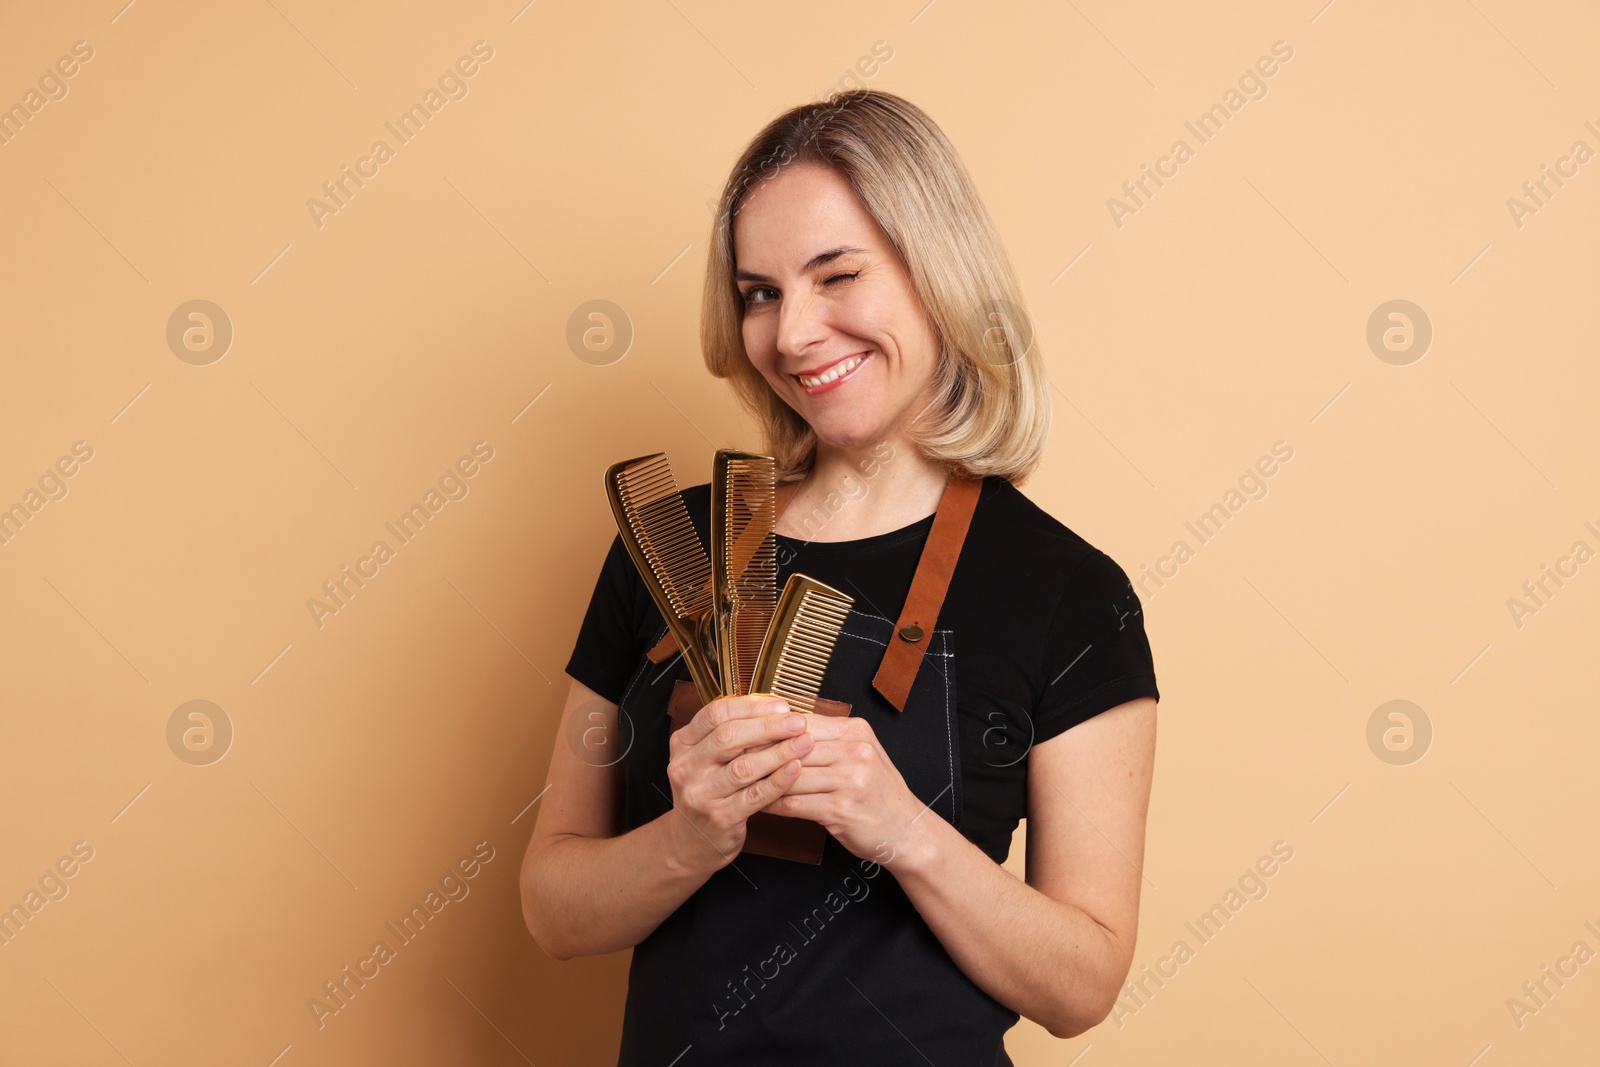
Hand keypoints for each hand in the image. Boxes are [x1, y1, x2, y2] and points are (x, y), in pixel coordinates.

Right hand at [665, 694, 813, 868]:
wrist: (690, 842)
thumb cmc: (708, 792)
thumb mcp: (707, 759)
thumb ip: (732, 734)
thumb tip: (774, 708)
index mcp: (683, 744)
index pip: (716, 714)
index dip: (751, 706)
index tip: (781, 705)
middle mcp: (686, 767)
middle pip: (729, 737)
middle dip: (769, 726)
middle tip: (798, 722)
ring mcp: (701, 794)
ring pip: (744, 766)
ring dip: (779, 752)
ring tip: (805, 742)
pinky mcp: (720, 817)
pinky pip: (755, 795)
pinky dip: (779, 780)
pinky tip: (796, 768)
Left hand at [758, 715, 927, 865]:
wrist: (907, 830)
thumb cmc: (877, 793)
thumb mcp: (859, 755)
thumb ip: (826, 740)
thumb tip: (780, 728)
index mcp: (855, 731)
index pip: (802, 721)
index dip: (770, 728)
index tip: (743, 733)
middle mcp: (855, 751)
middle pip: (793, 747)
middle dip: (761, 753)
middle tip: (731, 757)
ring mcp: (851, 780)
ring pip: (791, 775)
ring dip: (764, 781)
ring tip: (741, 782)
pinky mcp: (843, 809)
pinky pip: (797, 803)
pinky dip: (775, 804)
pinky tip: (761, 804)